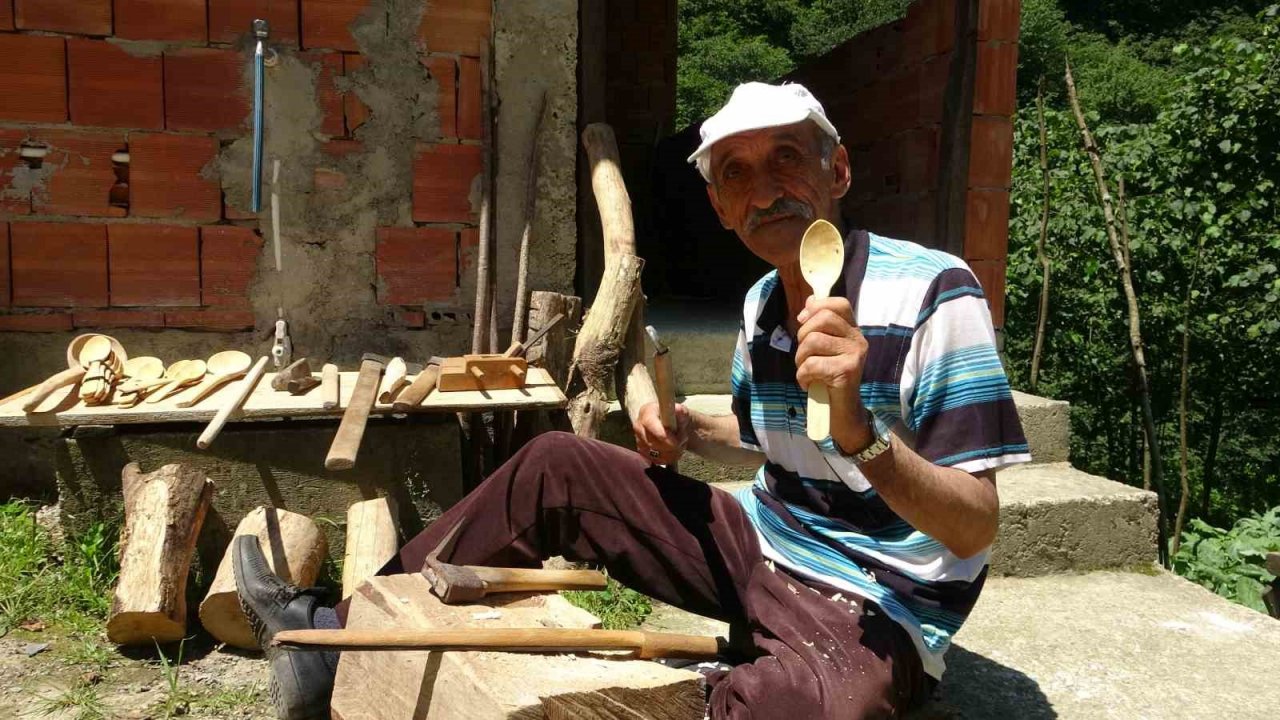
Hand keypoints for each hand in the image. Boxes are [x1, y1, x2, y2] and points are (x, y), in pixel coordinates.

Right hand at [633, 401, 690, 464]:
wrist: (670, 424)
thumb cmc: (674, 416)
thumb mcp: (681, 411)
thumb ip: (681, 411)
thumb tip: (679, 410)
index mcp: (646, 412)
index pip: (650, 425)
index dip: (663, 435)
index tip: (676, 441)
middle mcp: (639, 426)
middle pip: (653, 443)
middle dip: (672, 444)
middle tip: (684, 439)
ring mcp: (639, 440)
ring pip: (657, 454)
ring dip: (673, 452)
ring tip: (681, 443)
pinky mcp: (643, 452)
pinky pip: (657, 460)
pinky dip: (670, 458)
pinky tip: (675, 450)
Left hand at [795, 296, 873, 450]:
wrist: (842, 412)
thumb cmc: (828, 379)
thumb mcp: (823, 349)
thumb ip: (818, 325)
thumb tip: (810, 300)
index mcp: (852, 331)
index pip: (839, 304)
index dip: (817, 307)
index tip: (803, 321)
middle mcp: (858, 339)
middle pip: (823, 318)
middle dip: (803, 336)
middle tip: (804, 354)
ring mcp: (855, 355)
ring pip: (813, 341)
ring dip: (800, 359)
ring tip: (806, 371)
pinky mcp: (848, 371)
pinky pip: (812, 364)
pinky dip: (802, 376)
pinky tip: (808, 383)